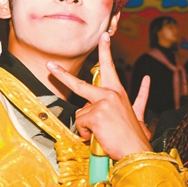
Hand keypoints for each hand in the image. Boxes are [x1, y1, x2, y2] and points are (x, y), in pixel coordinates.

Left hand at [46, 34, 153, 159]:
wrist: (137, 150)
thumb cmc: (134, 136)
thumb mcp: (136, 115)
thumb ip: (128, 104)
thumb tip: (130, 93)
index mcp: (118, 92)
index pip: (110, 67)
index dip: (105, 50)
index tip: (103, 36)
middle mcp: (111, 94)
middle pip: (80, 84)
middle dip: (62, 75)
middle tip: (50, 66)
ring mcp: (103, 103)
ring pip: (81, 113)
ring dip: (86, 127)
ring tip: (100, 134)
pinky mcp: (96, 114)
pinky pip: (81, 124)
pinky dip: (87, 134)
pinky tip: (99, 137)